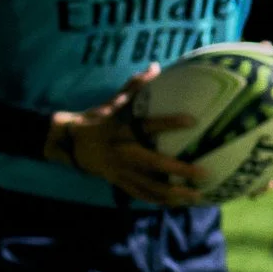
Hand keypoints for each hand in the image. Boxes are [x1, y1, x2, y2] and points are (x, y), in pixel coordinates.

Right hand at [45, 66, 206, 205]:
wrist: (68, 143)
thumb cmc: (95, 120)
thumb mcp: (112, 102)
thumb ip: (135, 87)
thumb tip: (156, 66)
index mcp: (122, 130)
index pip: (147, 125)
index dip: (169, 122)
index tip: (193, 120)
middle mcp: (122, 152)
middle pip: (153, 163)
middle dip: (179, 170)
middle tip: (204, 173)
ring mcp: (120, 170)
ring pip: (149, 185)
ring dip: (173, 192)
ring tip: (196, 196)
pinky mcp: (118, 181)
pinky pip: (140, 194)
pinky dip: (158, 200)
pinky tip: (176, 205)